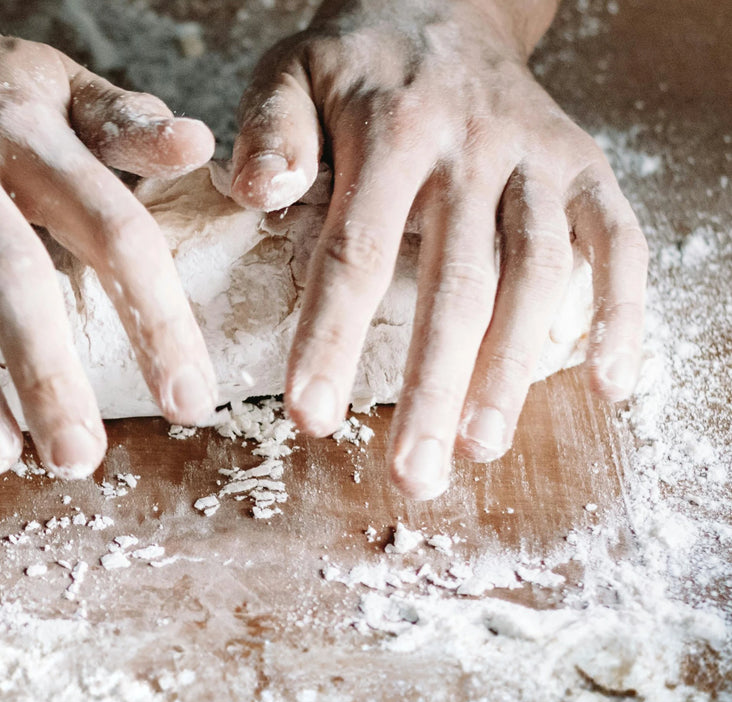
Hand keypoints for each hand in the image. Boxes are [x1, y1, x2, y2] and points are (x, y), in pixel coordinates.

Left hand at [230, 0, 646, 498]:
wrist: (444, 5)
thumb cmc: (354, 62)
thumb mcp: (290, 70)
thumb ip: (271, 131)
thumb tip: (259, 195)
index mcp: (394, 128)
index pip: (357, 250)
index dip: (331, 337)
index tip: (309, 417)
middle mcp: (475, 144)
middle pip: (457, 282)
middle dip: (432, 386)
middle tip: (413, 475)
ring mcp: (539, 157)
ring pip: (536, 273)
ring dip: (513, 368)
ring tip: (482, 450)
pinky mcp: (585, 166)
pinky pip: (617, 242)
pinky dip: (621, 312)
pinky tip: (606, 386)